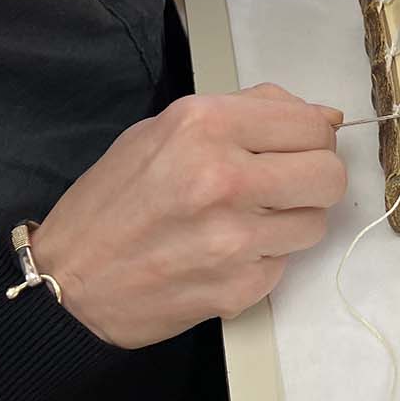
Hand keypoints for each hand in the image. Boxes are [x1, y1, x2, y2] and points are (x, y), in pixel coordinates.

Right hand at [31, 84, 344, 348]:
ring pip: (316, 223)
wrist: (70, 279)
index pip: (309, 123)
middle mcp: (223, 177)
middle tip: (281, 184)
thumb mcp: (159, 130)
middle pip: (329, 174)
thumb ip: (240, 113)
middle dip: (313, 178)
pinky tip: (224, 252)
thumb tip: (319, 116)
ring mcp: (235, 238)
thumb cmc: (110, 201)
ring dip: (291, 220)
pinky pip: (285, 263)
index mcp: (201, 126)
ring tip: (245, 219)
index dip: (309, 136)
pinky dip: (264, 257)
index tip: (294, 146)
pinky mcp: (241, 287)